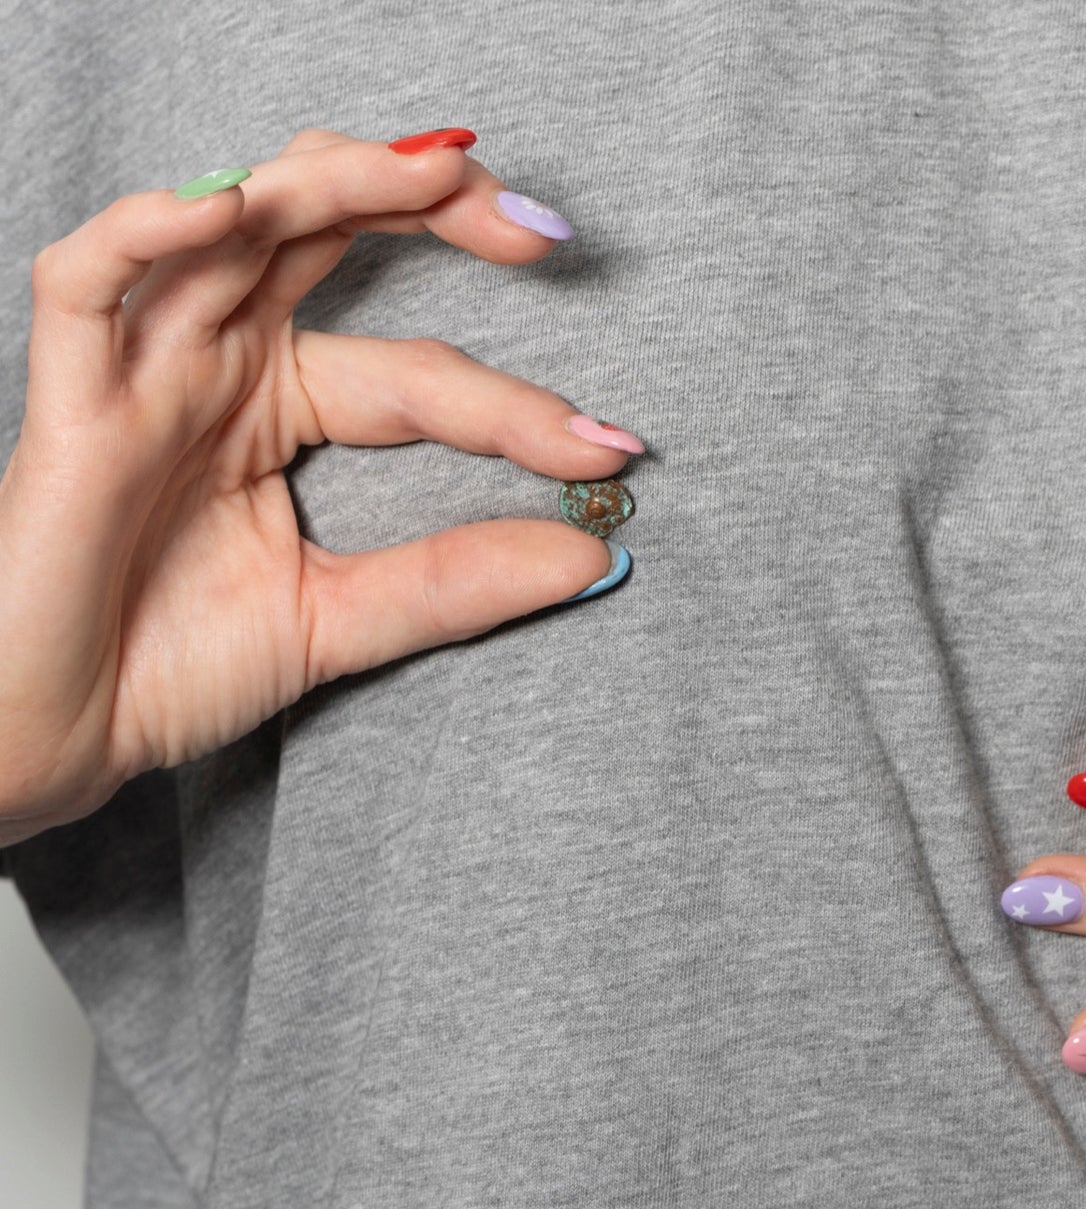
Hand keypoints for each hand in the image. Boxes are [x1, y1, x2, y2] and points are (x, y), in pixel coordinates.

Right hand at [0, 128, 636, 848]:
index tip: (613, 449)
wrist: (55, 743)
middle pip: (325, 232)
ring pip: (230, 229)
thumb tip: (596, 552)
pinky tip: (226, 209)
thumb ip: (459, 581)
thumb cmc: (173, 666)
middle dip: (430, 205)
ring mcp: (147, 372)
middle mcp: (220, 364)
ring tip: (432, 172)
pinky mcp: (72, 403)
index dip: (517, 404)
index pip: (422, 371)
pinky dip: (148, 233)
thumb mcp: (344, 619)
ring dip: (331, 182)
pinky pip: (88, 283)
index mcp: (285, 402)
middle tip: (539, 227)